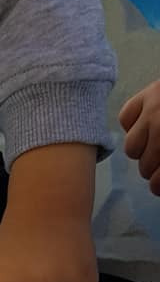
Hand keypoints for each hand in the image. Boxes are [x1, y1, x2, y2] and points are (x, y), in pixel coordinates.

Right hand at [120, 79, 159, 194]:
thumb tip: (158, 183)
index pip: (158, 180)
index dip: (158, 187)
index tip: (158, 187)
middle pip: (144, 168)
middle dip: (152, 168)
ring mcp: (153, 110)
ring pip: (131, 148)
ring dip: (141, 150)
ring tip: (153, 143)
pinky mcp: (146, 94)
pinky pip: (125, 119)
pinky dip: (132, 125)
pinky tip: (146, 124)